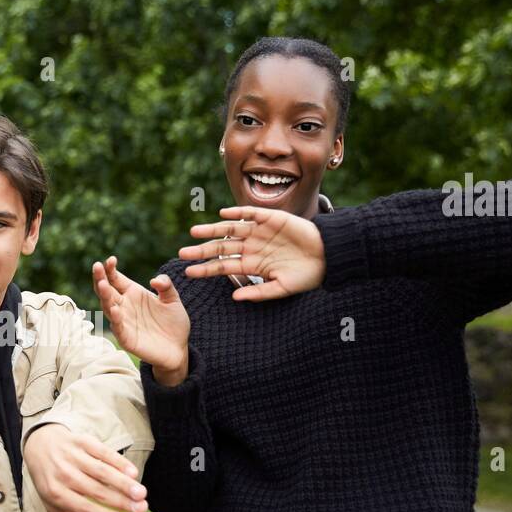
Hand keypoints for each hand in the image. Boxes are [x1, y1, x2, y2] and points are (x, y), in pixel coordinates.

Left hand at [24, 424, 146, 511]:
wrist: (39, 444)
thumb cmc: (50, 479)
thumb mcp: (53, 502)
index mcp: (55, 493)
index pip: (84, 508)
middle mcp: (63, 474)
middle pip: (96, 491)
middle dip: (121, 501)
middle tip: (142, 509)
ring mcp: (72, 456)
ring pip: (102, 472)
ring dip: (124, 483)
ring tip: (142, 493)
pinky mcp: (82, 441)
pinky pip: (103, 452)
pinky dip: (119, 462)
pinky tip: (133, 472)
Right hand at [92, 256, 189, 381]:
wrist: (178, 349)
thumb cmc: (173, 323)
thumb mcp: (173, 300)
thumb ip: (166, 286)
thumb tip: (155, 280)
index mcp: (133, 294)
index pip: (116, 279)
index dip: (111, 269)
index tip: (111, 259)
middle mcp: (124, 306)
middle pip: (107, 290)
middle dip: (100, 278)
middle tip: (96, 266)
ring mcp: (123, 322)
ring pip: (108, 307)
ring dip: (104, 296)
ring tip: (102, 284)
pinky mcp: (126, 338)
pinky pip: (118, 328)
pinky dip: (115, 319)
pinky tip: (114, 309)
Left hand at [179, 205, 325, 300]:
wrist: (328, 256)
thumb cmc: (305, 276)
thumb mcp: (282, 288)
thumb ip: (259, 292)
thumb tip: (235, 298)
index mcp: (251, 264)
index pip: (223, 266)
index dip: (205, 269)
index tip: (188, 272)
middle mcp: (251, 247)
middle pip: (221, 248)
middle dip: (202, 250)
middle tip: (183, 253)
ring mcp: (259, 232)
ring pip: (230, 230)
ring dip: (212, 230)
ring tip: (194, 232)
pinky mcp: (271, 218)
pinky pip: (250, 214)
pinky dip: (237, 213)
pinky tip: (223, 214)